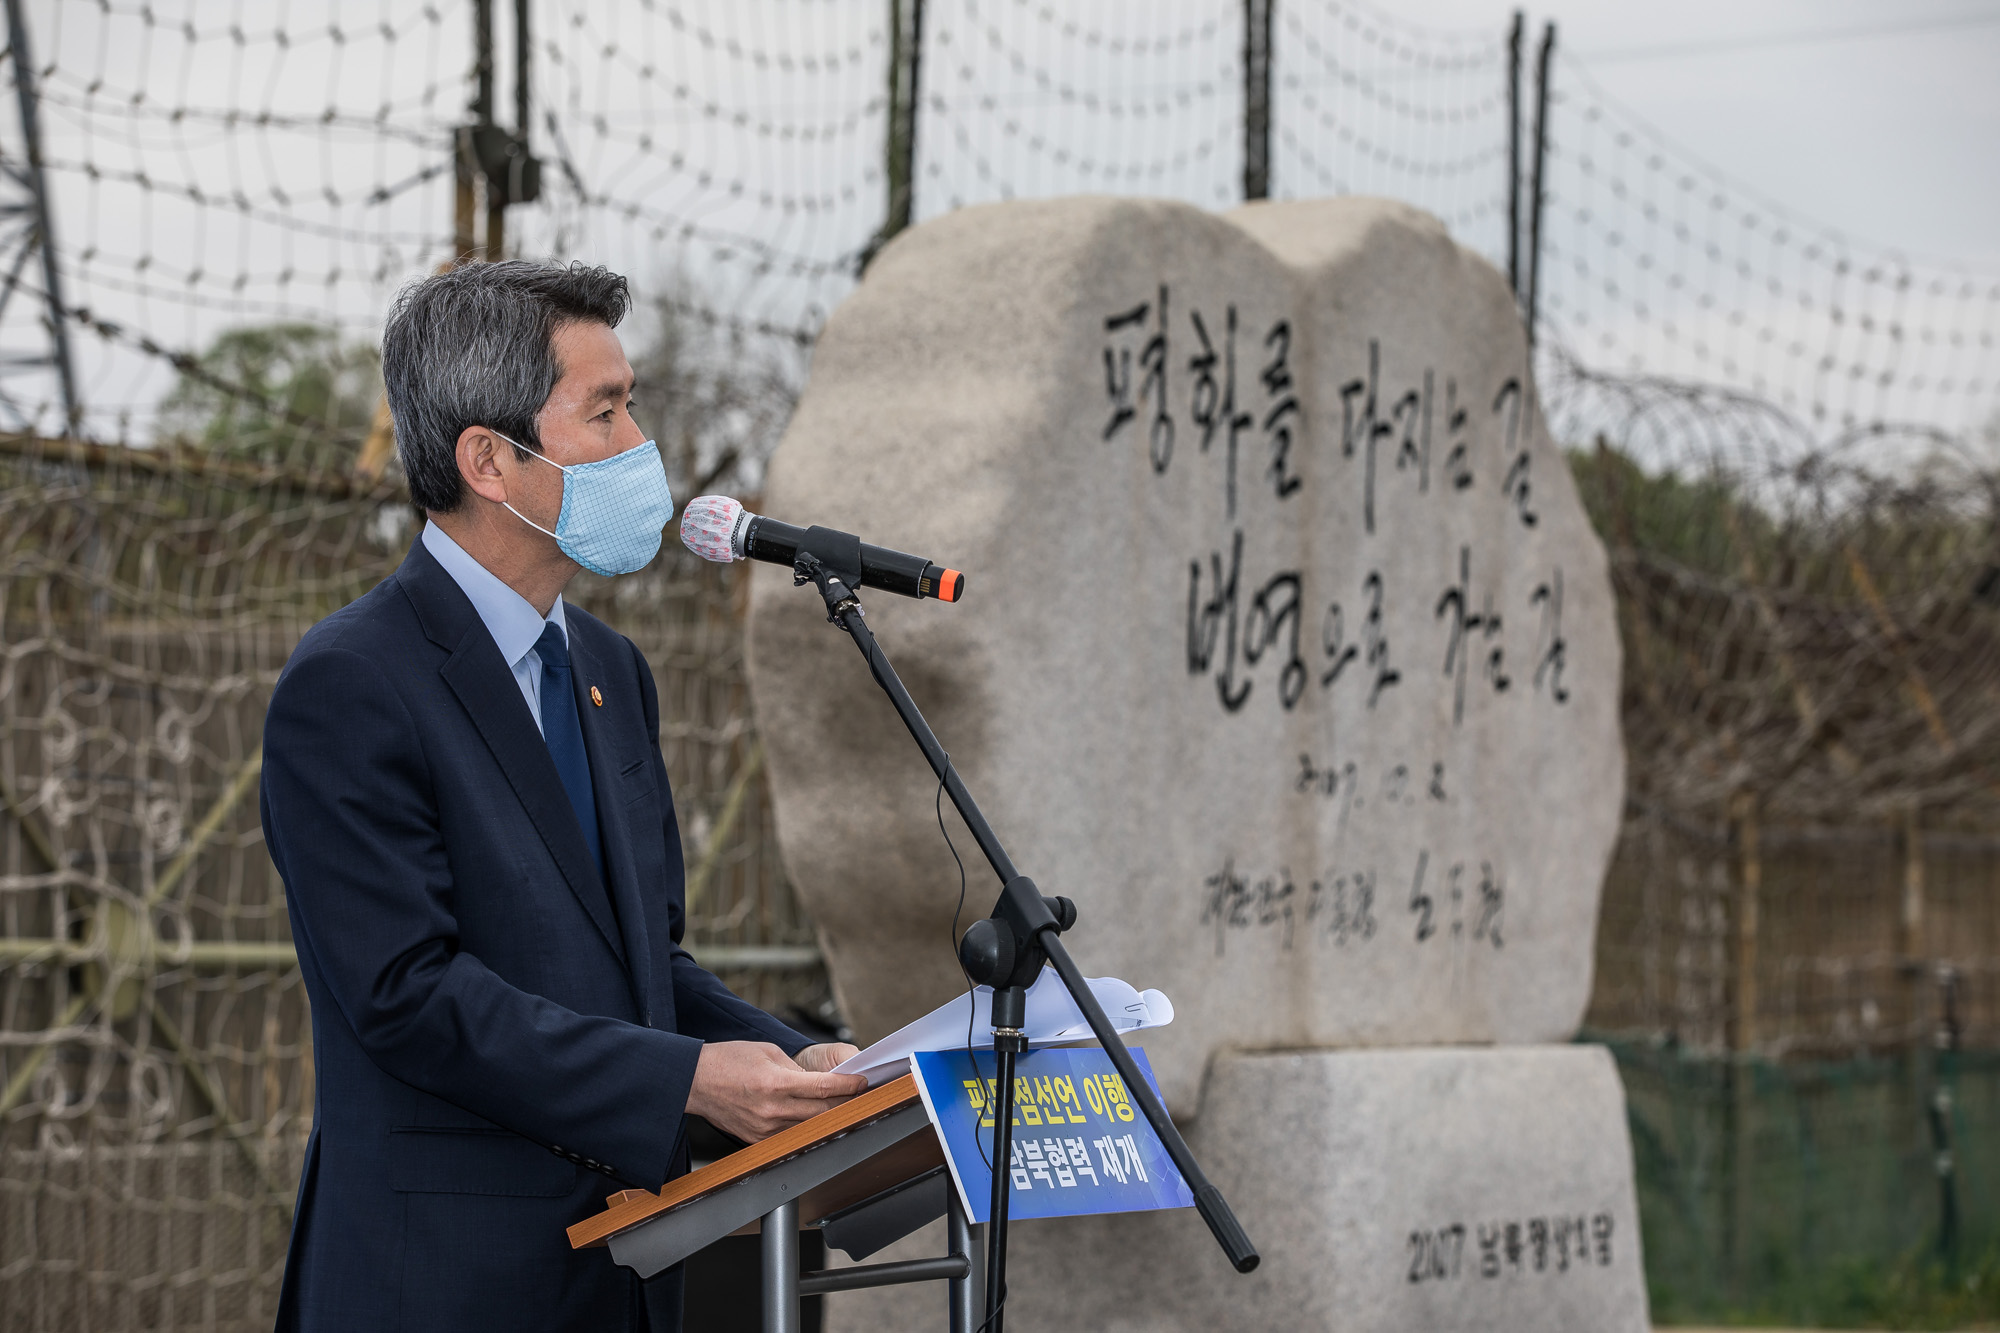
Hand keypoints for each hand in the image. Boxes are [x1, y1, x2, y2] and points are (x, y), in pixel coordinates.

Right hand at [686, 1041, 866, 1143]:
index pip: (824, 1088)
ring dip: (826, 1115)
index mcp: (776, 1083)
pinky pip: (790, 1134)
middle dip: (844, 1102)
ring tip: (840, 1104)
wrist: (694, 1082)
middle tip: (859, 1094)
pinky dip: (803, 1124)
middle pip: (822, 1111)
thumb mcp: (768, 1051)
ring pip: (809, 1126)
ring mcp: (765, 1129)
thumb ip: (796, 1069)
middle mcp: (773, 1110)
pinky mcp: (757, 1139)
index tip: (862, 1082)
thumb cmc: (728, 1060)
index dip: (848, 1086)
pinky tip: (811, 1116)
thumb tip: (818, 1081)